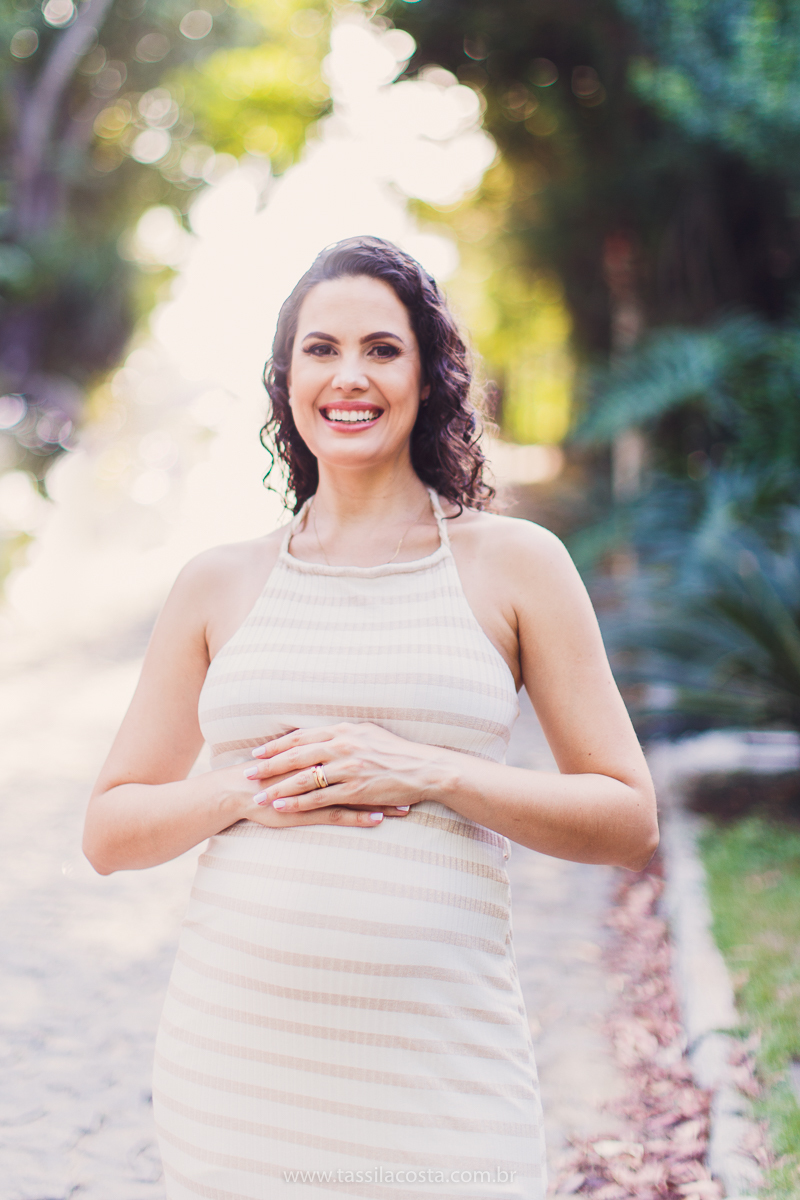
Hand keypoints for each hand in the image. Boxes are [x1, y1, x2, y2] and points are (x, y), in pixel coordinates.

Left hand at [245, 722, 440, 817]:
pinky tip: (282, 807)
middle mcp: (343, 746)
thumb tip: (323, 734)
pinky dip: (298, 803)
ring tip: (258, 795)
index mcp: (344, 730)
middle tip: (247, 773)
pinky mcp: (355, 790)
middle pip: (296, 756)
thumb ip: (343, 734)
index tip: (258, 752)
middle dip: (268, 766)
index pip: (302, 736)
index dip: (277, 745)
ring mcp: (348, 769)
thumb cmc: (397, 751)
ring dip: (277, 788)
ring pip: (303, 779)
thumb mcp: (368, 733)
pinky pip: (319, 798)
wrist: (424, 769)